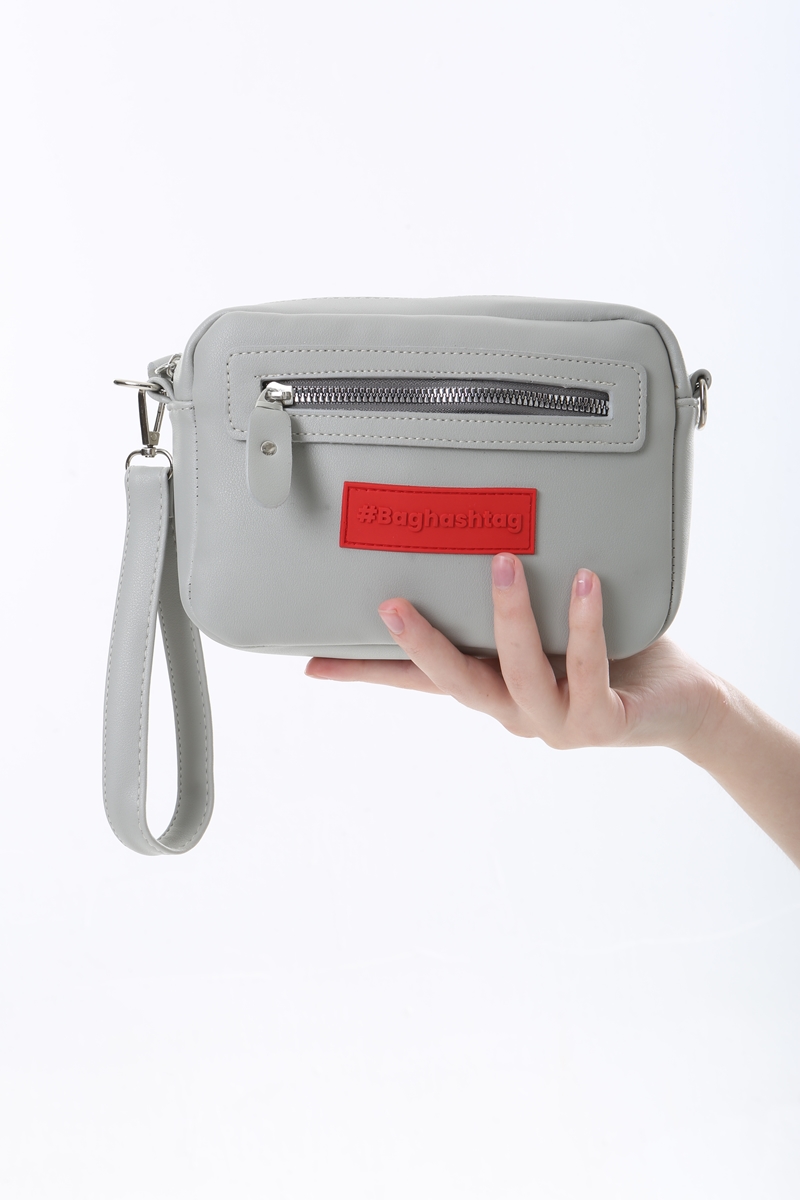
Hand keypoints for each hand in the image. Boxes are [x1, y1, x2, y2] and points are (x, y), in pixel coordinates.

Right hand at [305, 554, 722, 754]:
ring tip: (501, 562)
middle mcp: (515, 712)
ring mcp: (557, 723)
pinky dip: (584, 624)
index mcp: (493, 688)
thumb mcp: (547, 625)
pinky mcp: (604, 722)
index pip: (419, 682)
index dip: (366, 673)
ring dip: (508, 619)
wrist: (682, 702)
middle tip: (389, 604)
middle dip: (422, 645)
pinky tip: (580, 581)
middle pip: (457, 684)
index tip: (312, 664)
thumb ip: (508, 604)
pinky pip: (589, 670)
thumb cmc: (613, 652)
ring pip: (520, 675)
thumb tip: (475, 536)